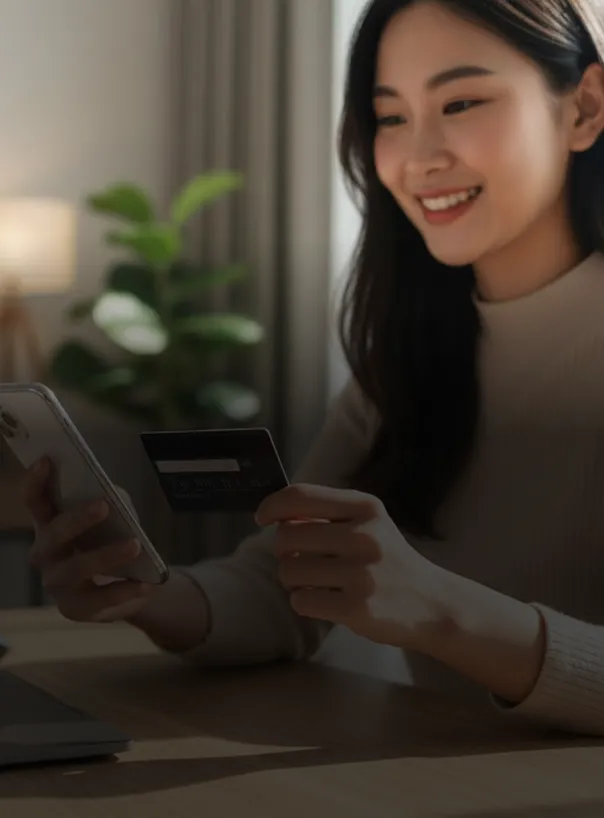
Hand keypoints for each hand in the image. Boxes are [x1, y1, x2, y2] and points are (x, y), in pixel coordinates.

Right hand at [21, 457, 155, 622]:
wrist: (128, 584)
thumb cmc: (113, 539)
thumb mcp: (116, 515)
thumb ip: (113, 501)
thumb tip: (113, 496)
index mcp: (50, 524)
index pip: (35, 501)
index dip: (35, 481)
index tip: (46, 460)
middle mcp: (46, 553)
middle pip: (54, 534)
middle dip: (77, 519)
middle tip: (103, 505)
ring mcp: (57, 583)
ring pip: (76, 568)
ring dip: (105, 555)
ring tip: (135, 545)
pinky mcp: (76, 608)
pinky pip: (98, 600)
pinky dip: (123, 591)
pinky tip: (145, 585)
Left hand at [255, 483, 443, 650]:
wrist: (433, 604)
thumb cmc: (389, 561)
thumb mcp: (369, 524)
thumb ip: (327, 515)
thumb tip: (277, 515)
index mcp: (365, 508)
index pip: (301, 496)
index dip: (272, 506)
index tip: (262, 517)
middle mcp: (364, 536)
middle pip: (287, 536)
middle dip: (284, 552)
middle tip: (300, 560)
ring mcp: (361, 573)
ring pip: (289, 571)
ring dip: (293, 580)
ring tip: (317, 583)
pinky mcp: (357, 607)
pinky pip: (301, 601)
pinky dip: (304, 602)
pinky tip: (326, 601)